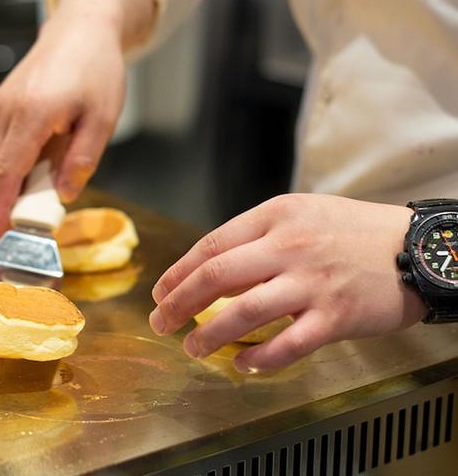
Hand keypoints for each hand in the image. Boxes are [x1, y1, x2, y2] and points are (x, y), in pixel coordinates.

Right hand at [0, 0, 155, 237]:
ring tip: (39, 191)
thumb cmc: (97, 72)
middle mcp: (6, 110)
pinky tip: (37, 164)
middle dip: (4, 203)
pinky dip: (7, 164)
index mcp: (32, 115)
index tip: (3, 236)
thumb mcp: (102, 119)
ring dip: (7, 184)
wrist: (81, 29)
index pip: (6, 174)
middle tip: (30, 223)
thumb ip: (82, 160)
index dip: (2, 210)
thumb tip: (62, 196)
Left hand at [149, 194, 427, 372]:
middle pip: (216, 277)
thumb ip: (258, 237)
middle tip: (161, 323)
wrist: (417, 248)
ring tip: (193, 348)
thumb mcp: (301, 214)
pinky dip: (259, 358)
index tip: (161, 292)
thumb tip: (210, 268)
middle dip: (179, 304)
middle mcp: (289, 246)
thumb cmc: (353, 232)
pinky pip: (287, 344)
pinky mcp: (336, 316)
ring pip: (244, 312)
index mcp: (276, 216)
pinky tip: (242, 364)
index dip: (178, 273)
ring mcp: (312, 283)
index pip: (211, 246)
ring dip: (210, 335)